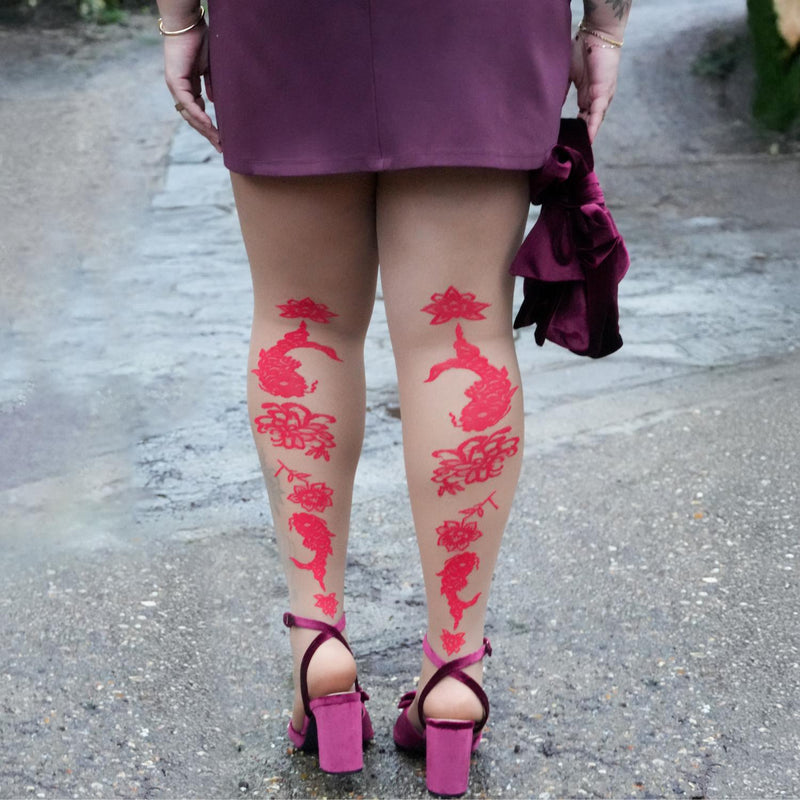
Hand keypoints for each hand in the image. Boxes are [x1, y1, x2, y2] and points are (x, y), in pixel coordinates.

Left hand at [163, 23, 221, 151]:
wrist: (189, 24)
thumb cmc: (200, 41)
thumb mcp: (209, 68)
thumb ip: (211, 86)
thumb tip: (213, 102)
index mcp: (188, 87)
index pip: (197, 113)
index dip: (209, 127)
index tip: (222, 139)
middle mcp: (180, 90)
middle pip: (193, 119)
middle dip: (208, 134)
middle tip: (221, 147)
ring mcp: (176, 86)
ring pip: (189, 114)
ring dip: (204, 129)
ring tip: (218, 140)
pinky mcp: (175, 81)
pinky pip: (187, 103)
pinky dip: (198, 114)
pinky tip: (209, 124)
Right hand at [568, 33, 621, 142]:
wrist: (594, 34)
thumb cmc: (581, 49)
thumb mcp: (567, 75)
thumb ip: (561, 91)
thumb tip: (552, 107)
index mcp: (586, 94)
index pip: (581, 117)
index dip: (575, 128)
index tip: (565, 139)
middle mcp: (594, 98)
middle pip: (588, 122)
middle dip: (581, 135)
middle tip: (570, 150)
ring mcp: (600, 97)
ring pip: (593, 121)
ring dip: (586, 134)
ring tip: (577, 149)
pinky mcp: (603, 92)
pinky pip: (597, 113)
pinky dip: (593, 127)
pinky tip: (588, 138)